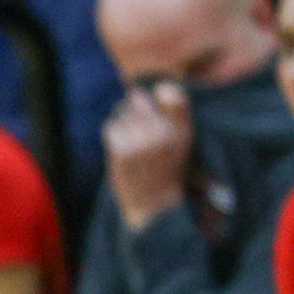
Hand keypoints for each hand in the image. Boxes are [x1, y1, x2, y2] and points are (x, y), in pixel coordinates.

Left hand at [105, 81, 192, 228]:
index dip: (157, 92)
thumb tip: (157, 86)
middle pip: (137, 98)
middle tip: (138, 126)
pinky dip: (113, 134)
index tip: (156, 99)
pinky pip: (110, 127)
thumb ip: (175, 116)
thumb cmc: (167, 171)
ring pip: (121, 112)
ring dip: (123, 122)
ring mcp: (139, 139)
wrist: (154, 206)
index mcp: (182, 129)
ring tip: (133, 141)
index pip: (168, 91)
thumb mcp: (183, 142)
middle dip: (134, 107)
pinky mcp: (119, 149)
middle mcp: (162, 131)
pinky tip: (123, 148)